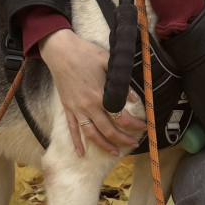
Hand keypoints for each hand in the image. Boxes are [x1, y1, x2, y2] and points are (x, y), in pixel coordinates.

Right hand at [39, 29, 146, 155]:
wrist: (60, 50)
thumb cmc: (86, 53)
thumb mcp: (108, 63)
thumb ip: (121, 83)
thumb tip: (134, 98)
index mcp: (101, 95)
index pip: (121, 117)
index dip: (134, 124)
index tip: (144, 126)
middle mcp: (88, 106)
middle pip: (108, 130)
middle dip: (123, 139)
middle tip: (135, 144)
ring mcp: (77, 109)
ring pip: (91, 134)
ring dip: (104, 145)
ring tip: (115, 152)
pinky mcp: (67, 108)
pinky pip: (72, 129)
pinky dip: (76, 143)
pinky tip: (81, 154)